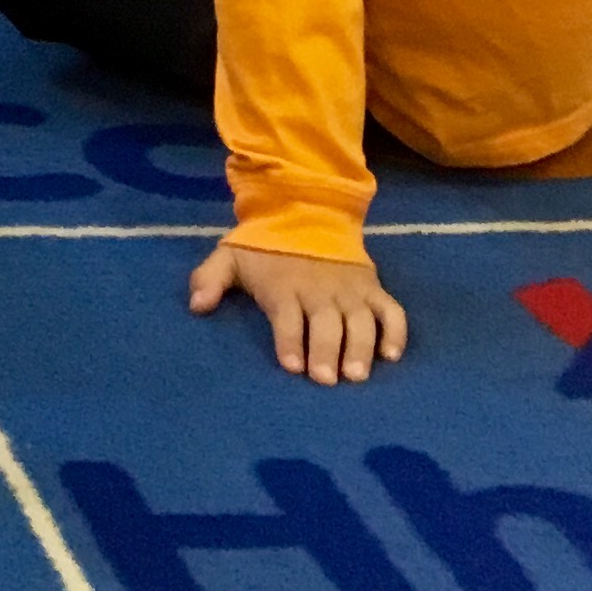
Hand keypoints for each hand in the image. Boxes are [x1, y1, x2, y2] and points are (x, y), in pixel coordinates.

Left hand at [189, 240, 407, 382]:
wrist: (305, 211)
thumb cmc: (264, 247)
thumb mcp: (230, 256)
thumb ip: (209, 279)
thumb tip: (196, 306)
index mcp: (284, 286)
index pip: (287, 317)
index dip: (289, 341)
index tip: (291, 365)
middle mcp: (320, 290)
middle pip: (325, 324)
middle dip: (326, 351)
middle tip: (326, 379)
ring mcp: (350, 290)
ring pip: (360, 321)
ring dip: (360, 348)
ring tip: (357, 375)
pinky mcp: (373, 288)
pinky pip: (391, 312)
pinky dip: (395, 332)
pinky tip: (391, 355)